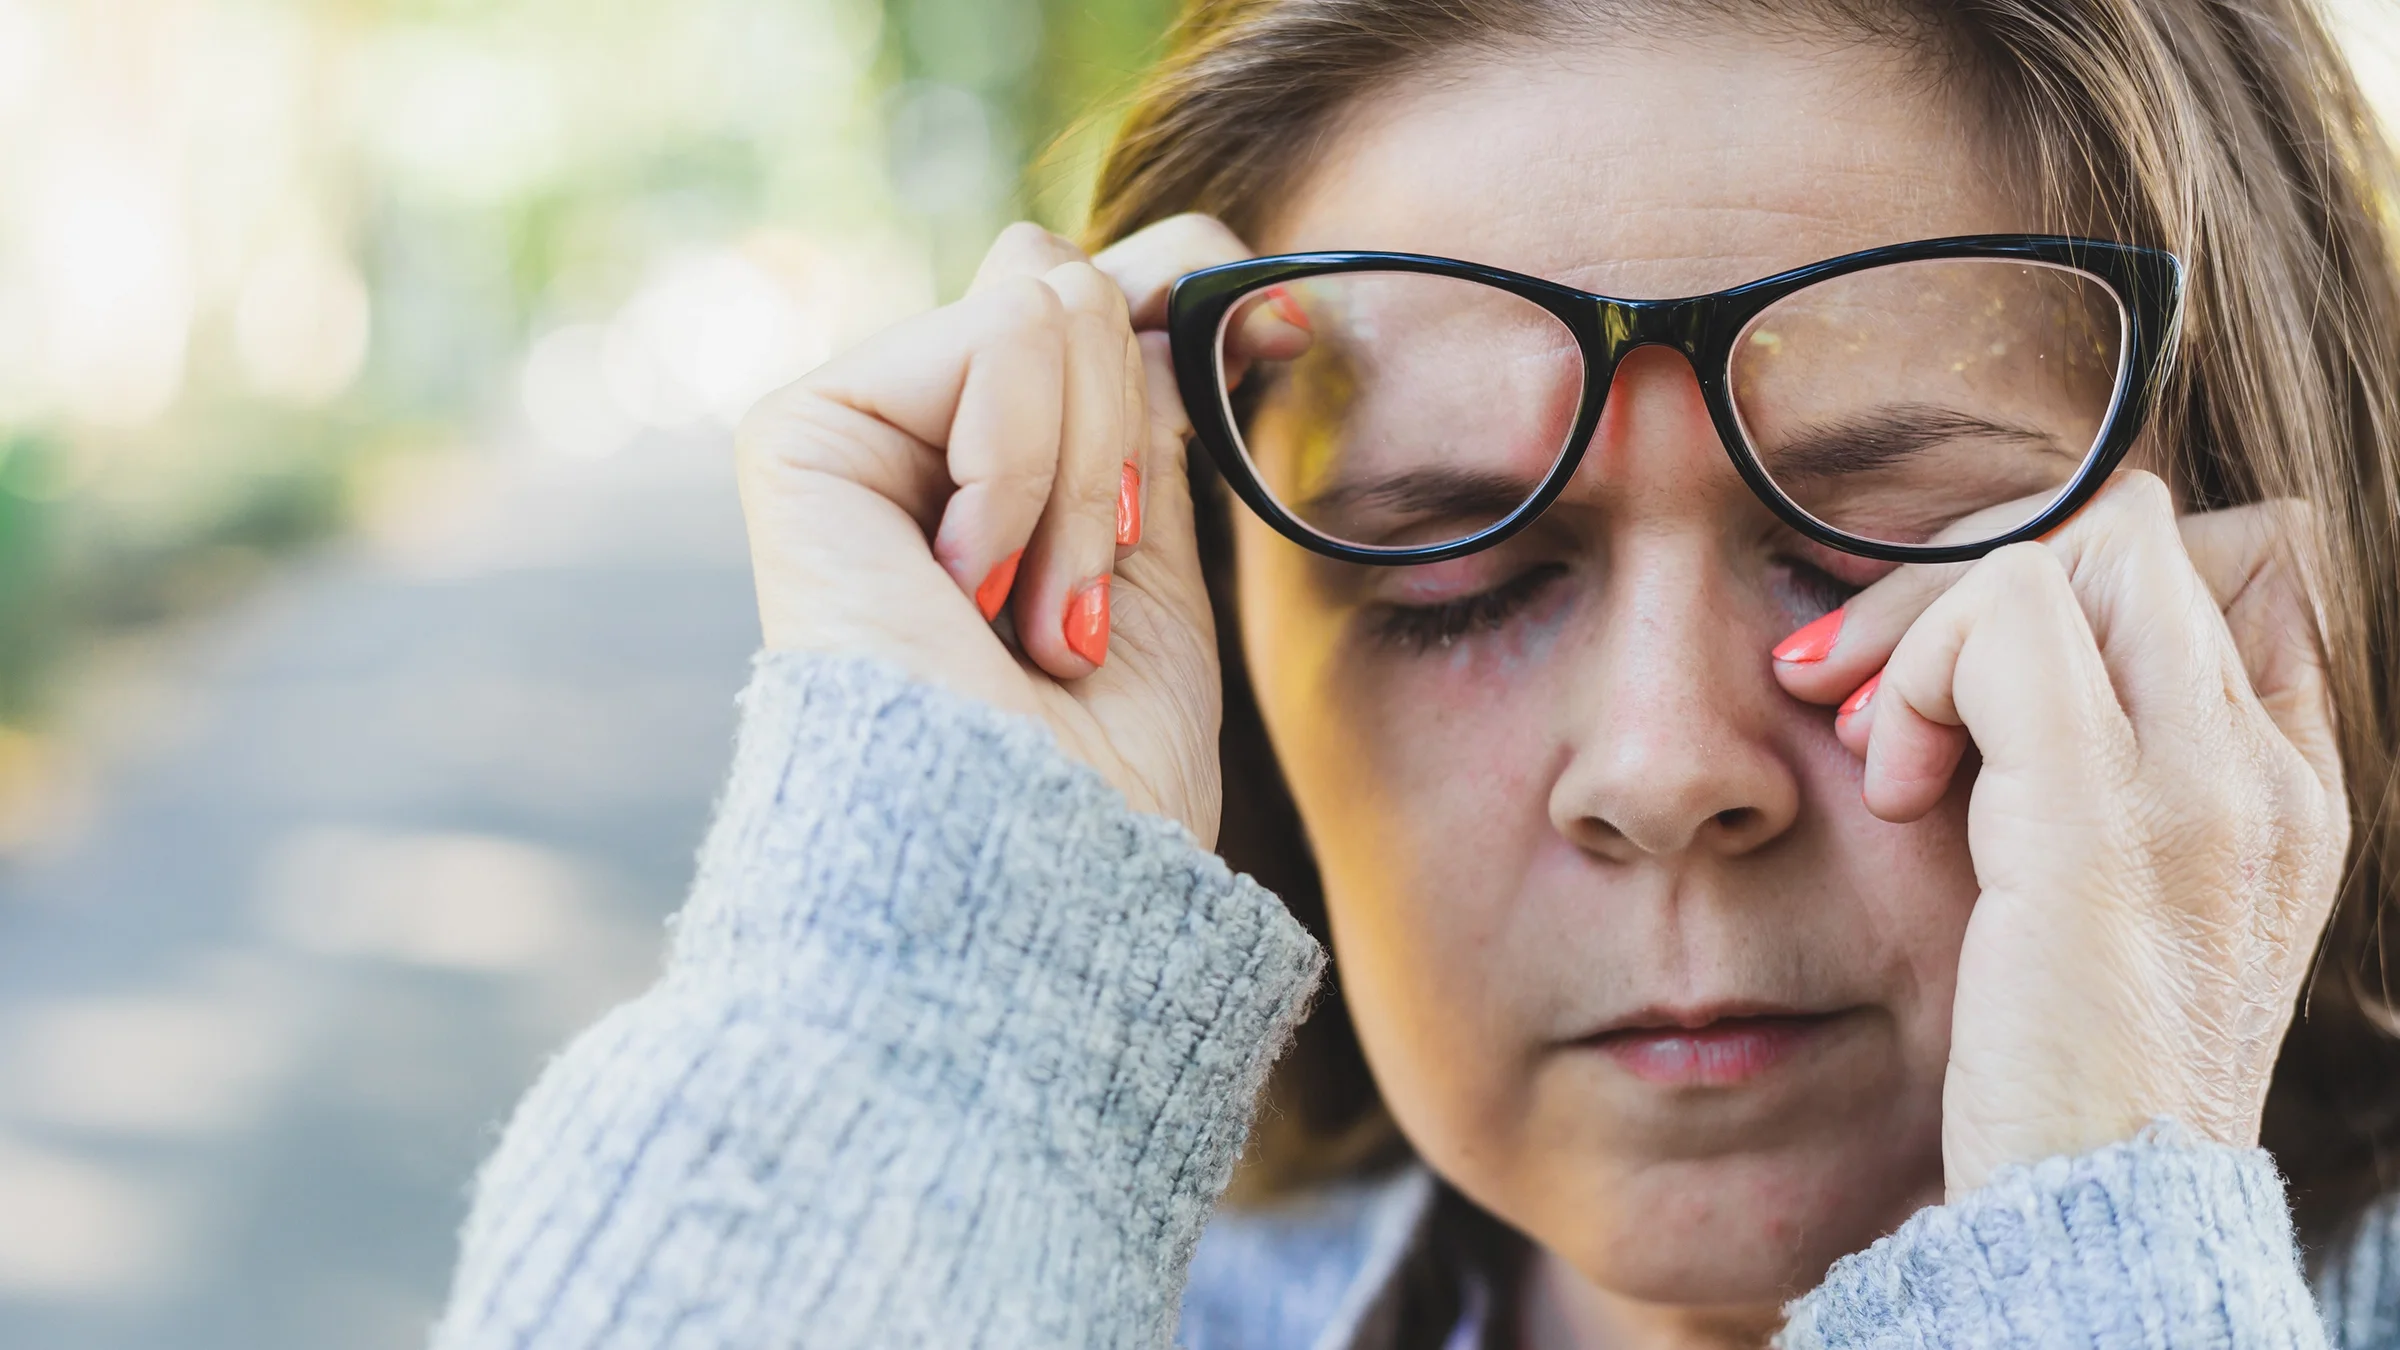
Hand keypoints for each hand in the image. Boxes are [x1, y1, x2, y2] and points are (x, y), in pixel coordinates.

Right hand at [736, 215, 1253, 841]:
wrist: (1025, 877)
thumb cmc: (1101, 776)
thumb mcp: (1155, 567)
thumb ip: (1147, 419)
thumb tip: (1199, 277)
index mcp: (994, 471)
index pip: (1097, 296)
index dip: (1190, 289)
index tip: (1281, 335)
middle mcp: (915, 441)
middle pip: (1073, 283)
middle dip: (1130, 445)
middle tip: (1088, 601)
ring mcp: (855, 433)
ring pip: (1048, 300)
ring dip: (1087, 484)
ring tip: (1037, 620)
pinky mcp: (801, 434)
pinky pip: (997, 336)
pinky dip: (1029, 473)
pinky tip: (970, 589)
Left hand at [1772, 472, 2349, 1196]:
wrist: (2096, 1215)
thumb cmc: (2062, 1063)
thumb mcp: (2089, 886)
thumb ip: (2071, 765)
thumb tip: (1968, 652)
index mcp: (2284, 781)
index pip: (2232, 558)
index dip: (2076, 573)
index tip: (1966, 670)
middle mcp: (2266, 770)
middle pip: (2141, 532)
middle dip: (1977, 576)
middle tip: (1870, 688)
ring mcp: (2202, 789)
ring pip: (2074, 551)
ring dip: (1938, 623)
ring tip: (1881, 745)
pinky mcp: (2103, 823)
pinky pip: (2010, 622)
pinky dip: (1923, 670)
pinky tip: (1892, 783)